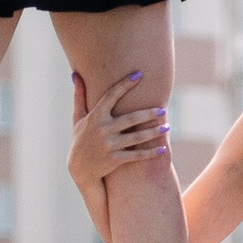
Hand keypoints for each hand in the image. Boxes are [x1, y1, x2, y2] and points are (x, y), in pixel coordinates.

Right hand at [67, 64, 167, 200]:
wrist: (80, 168)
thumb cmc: (80, 139)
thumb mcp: (78, 118)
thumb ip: (79, 96)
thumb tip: (75, 74)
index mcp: (95, 117)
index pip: (111, 96)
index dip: (125, 84)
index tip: (139, 75)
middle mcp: (102, 130)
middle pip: (131, 118)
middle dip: (149, 114)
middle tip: (163, 110)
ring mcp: (109, 145)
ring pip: (137, 137)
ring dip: (154, 132)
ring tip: (167, 127)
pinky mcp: (115, 159)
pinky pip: (136, 155)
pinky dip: (150, 153)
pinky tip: (162, 149)